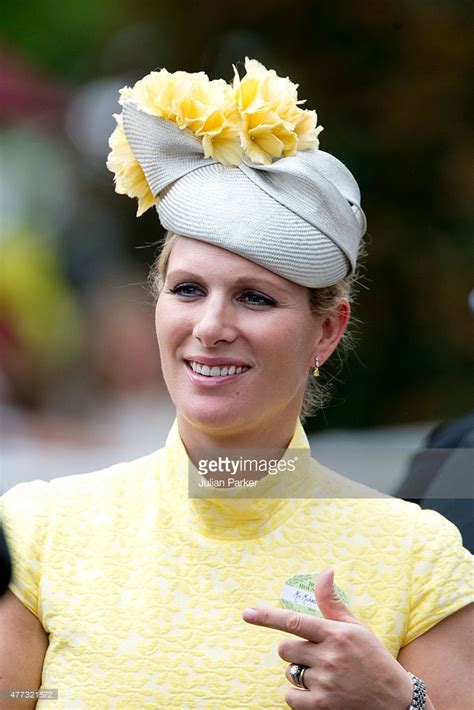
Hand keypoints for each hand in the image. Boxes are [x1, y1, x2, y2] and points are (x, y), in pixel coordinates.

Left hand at [242, 568, 413, 708]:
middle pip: (286, 649)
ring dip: (300, 672)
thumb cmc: (372, 658)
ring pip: (290, 672)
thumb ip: (332, 603)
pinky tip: (319, 692)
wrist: (394, 700)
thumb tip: (325, 571)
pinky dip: (298, 696)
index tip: (247, 613)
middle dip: (295, 650)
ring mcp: (325, 683)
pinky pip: (291, 697)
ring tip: (324, 675)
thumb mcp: (355, 627)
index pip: (294, 621)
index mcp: (336, 634)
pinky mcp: (322, 707)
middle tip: (316, 654)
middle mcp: (329, 657)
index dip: (267, 617)